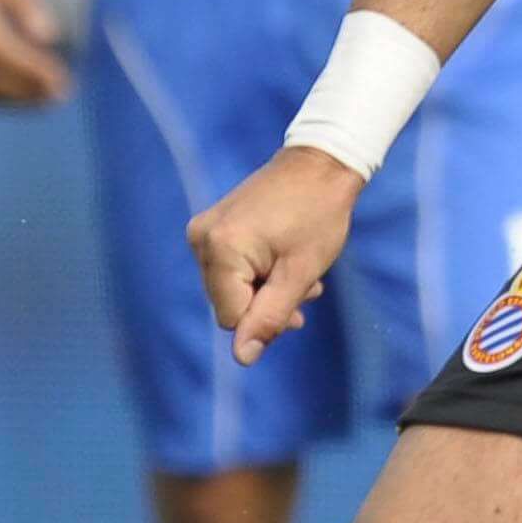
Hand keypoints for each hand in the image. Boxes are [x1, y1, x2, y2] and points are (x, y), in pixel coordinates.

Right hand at [0, 0, 69, 103]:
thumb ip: (24, 3)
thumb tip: (48, 36)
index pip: (7, 58)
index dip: (35, 73)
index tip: (63, 81)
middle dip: (30, 92)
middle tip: (62, 94)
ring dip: (16, 100)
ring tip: (48, 99)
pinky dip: (0, 96)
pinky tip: (24, 95)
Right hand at [191, 148, 360, 363]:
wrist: (320, 163)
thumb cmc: (318, 215)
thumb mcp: (300, 273)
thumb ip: (270, 317)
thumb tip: (242, 358)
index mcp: (220, 250)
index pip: (232, 318)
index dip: (267, 318)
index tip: (299, 300)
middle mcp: (201, 239)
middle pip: (229, 304)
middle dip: (268, 303)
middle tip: (306, 286)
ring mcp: (204, 230)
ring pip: (231, 288)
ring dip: (267, 289)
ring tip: (301, 272)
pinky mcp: (212, 226)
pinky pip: (230, 268)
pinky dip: (258, 272)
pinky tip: (286, 261)